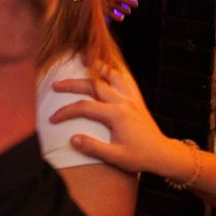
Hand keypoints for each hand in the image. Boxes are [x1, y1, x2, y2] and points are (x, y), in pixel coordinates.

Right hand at [50, 64, 185, 178]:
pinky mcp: (137, 100)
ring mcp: (131, 98)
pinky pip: (126, 79)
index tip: (53, 118)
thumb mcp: (115, 157)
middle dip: (72, 84)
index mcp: (116, 114)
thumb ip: (93, 147)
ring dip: (96, 67)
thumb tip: (72, 139)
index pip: (84, 107)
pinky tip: (109, 68)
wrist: (162, 154)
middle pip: (93, 85)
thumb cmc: (139, 157)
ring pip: (111, 75)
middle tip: (56, 85)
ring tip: (83, 59)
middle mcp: (123, 101)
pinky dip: (115, 71)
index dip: (66, 111)